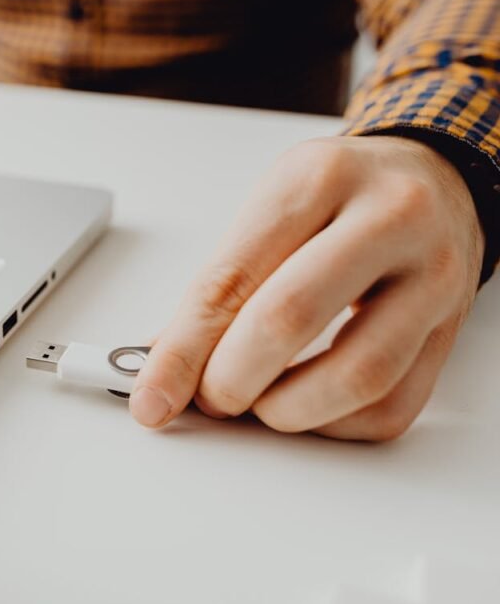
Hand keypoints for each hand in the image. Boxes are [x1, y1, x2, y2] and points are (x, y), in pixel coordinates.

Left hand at [130, 136, 484, 439]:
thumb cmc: (340, 197)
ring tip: (258, 401)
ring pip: (355, 376)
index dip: (183, 351)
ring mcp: (432, 275)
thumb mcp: (271, 210)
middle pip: (289, 320)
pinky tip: (306, 405)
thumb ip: (218, 286)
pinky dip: (332, 425)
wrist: (434, 180)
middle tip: (209, 396)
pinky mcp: (452, 330)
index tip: (151, 396)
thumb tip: (161, 364)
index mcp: (317, 179)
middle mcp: (387, 219)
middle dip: (230, 380)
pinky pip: (391, 407)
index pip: (232, 278)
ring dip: (285, 411)